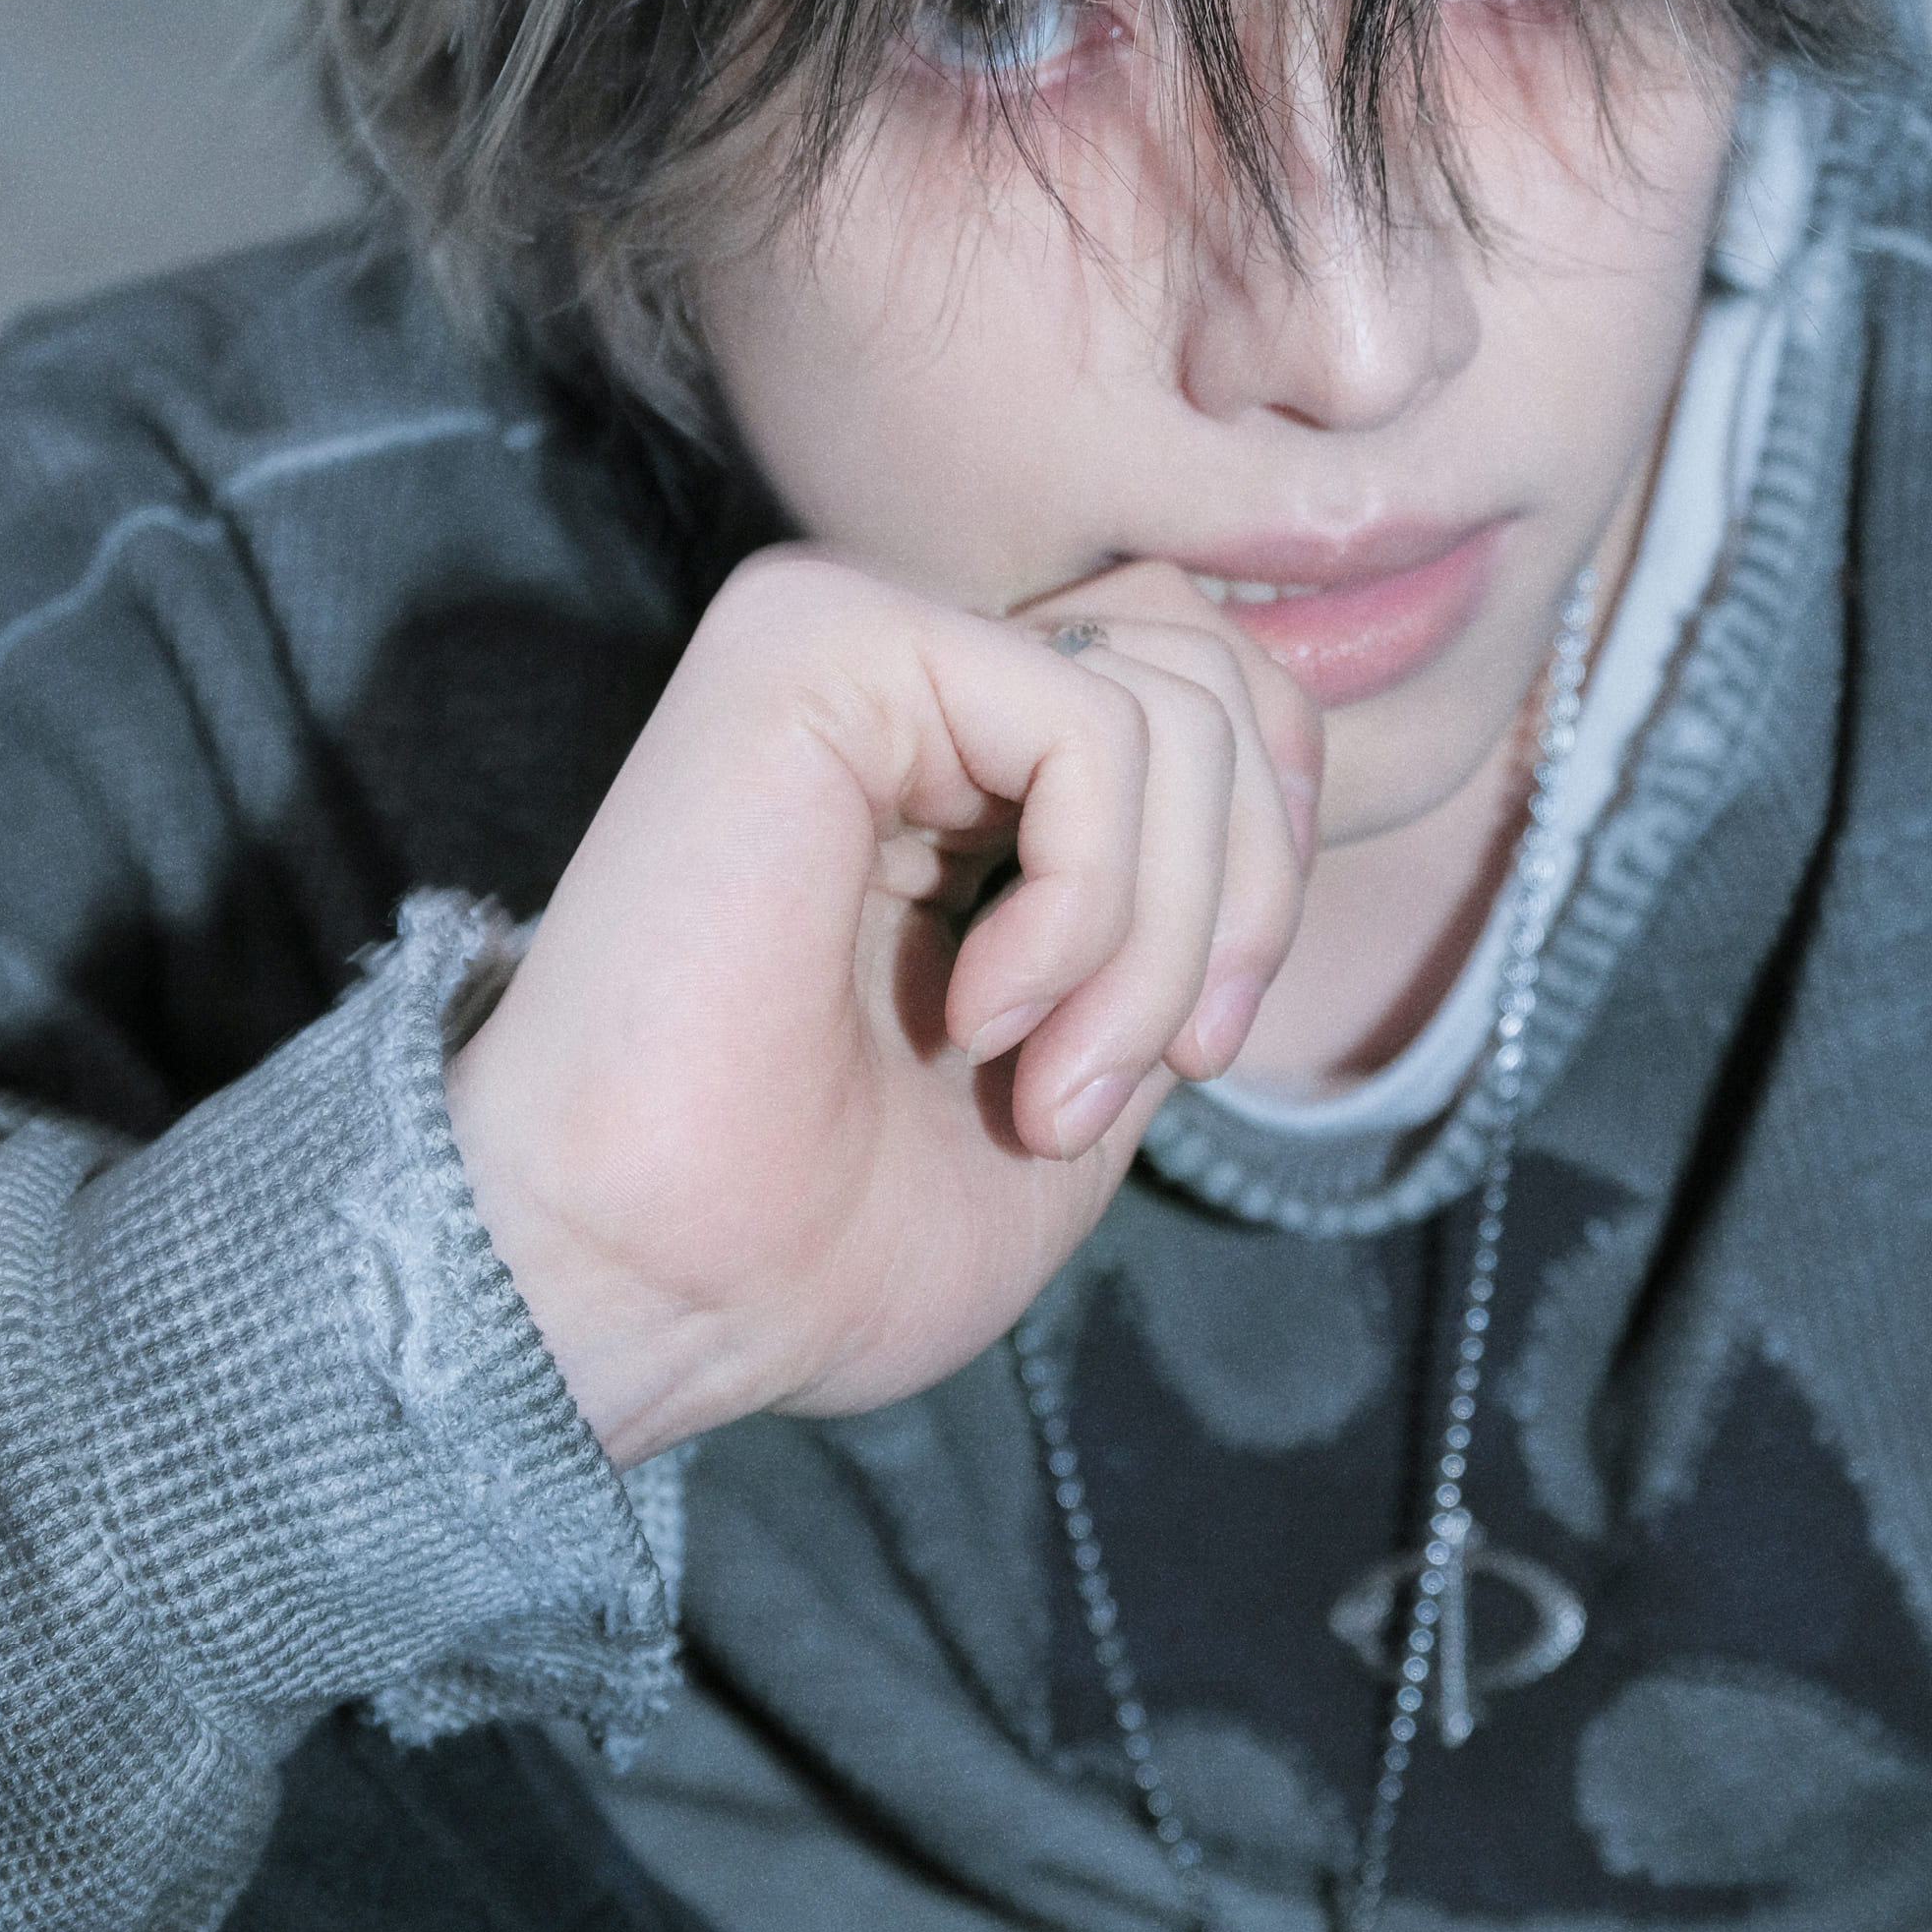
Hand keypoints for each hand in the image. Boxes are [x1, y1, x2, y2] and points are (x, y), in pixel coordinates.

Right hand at [442, 546, 1320, 1467]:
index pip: (1217, 691)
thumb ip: (1183, 904)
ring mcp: (855, 634)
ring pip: (1175, 702)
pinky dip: (1094, 904)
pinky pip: (1092, 722)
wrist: (652, 1296)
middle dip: (1240, 901)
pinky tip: (979, 1014)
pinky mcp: (815, 638)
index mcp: (957, 757)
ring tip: (1042, 1085)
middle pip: (1217, 673)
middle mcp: (904, 667)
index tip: (1194, 1055)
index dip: (1265, 867)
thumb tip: (1280, 788)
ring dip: (1159, 944)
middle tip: (1150, 1073)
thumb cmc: (829, 1231)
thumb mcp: (1099, 1054)